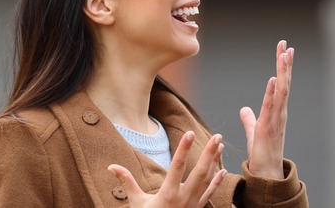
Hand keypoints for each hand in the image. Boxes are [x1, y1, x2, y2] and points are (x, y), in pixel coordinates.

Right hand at [107, 131, 225, 206]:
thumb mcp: (136, 202)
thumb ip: (127, 182)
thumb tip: (111, 167)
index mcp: (167, 194)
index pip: (177, 167)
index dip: (184, 149)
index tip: (190, 133)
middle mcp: (183, 198)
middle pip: (200, 172)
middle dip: (209, 153)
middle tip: (217, 136)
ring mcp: (192, 204)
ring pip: (207, 180)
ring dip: (215, 162)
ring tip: (220, 146)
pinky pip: (210, 193)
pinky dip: (217, 181)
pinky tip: (223, 170)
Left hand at [239, 40, 293, 179]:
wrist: (266, 174)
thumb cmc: (261, 154)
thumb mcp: (253, 132)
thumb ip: (249, 119)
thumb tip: (244, 109)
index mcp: (276, 111)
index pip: (280, 84)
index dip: (282, 67)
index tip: (283, 49)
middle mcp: (280, 112)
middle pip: (284, 82)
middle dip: (285, 63)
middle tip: (285, 44)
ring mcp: (276, 118)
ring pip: (282, 90)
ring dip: (283, 71)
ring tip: (285, 54)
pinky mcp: (269, 126)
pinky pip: (272, 106)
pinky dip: (274, 91)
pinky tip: (274, 78)